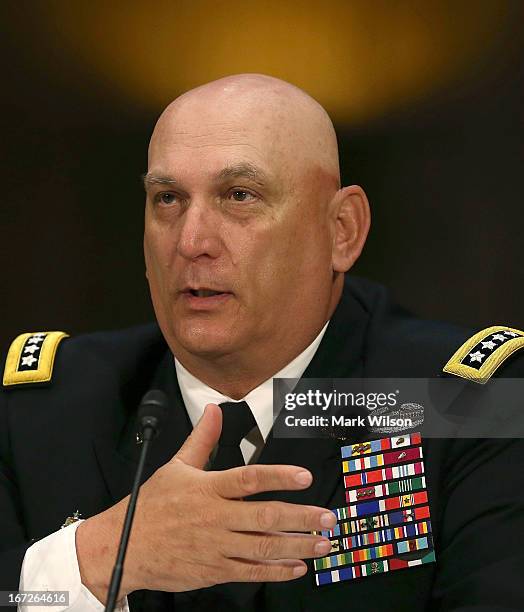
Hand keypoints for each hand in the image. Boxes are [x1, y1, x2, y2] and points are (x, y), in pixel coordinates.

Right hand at [76, 403, 336, 601]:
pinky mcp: (214, 571)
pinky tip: (297, 567)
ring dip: (297, 546)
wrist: (123, 548)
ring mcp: (216, 547)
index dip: (278, 477)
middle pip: (264, 518)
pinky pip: (250, 572)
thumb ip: (202, 438)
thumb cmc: (153, 504)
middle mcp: (216, 518)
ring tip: (323, 543)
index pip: (248, 479)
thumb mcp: (176, 466)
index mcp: (208, 489)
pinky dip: (275, 571)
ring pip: (263, 549)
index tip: (304, 477)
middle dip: (300, 518)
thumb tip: (214, 409)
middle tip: (328, 518)